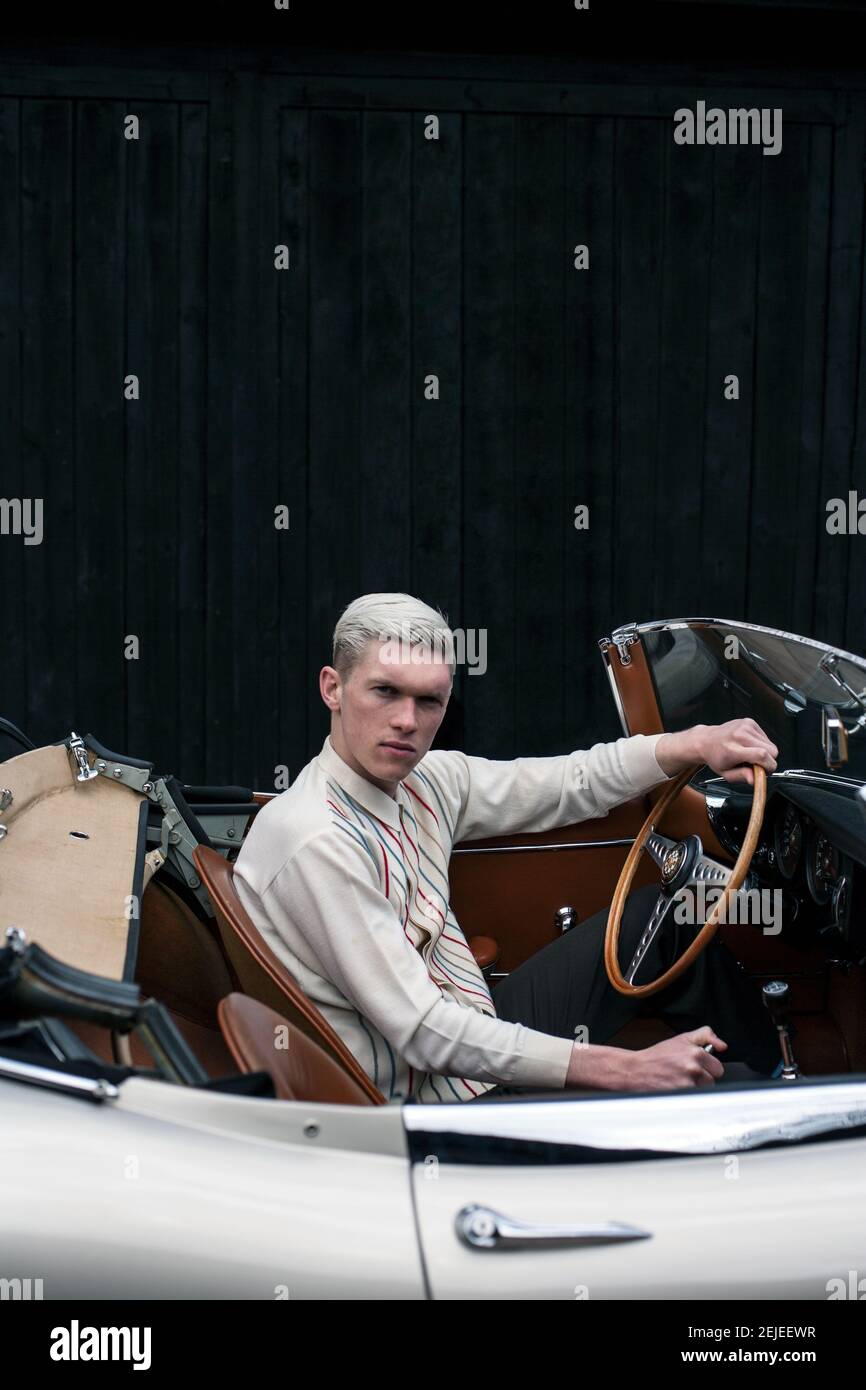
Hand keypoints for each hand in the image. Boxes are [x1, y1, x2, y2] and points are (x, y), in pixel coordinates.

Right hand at [565, 1026, 727, 1090]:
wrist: (635, 1070)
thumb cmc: (656, 1056)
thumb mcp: (681, 1039)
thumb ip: (704, 1035)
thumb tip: (722, 1045)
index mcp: (695, 1051)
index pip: (717, 1067)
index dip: (707, 1068)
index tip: (697, 1066)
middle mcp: (693, 1067)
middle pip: (713, 1081)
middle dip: (703, 1079)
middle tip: (686, 1074)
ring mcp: (688, 1082)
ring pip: (704, 1091)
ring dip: (695, 1088)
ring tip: (679, 1081)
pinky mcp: (681, 1095)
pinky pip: (695, 1098)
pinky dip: (687, 1096)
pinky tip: (676, 1088)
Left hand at [698, 718, 777, 785]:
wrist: (706, 741)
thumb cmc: (716, 757)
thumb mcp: (726, 773)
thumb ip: (742, 776)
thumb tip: (755, 780)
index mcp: (733, 749)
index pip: (762, 755)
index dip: (769, 766)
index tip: (765, 771)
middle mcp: (740, 735)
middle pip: (772, 750)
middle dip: (768, 760)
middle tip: (755, 764)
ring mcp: (745, 726)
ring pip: (771, 744)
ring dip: (764, 751)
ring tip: (749, 753)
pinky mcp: (749, 722)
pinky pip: (766, 737)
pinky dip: (761, 744)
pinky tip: (749, 745)